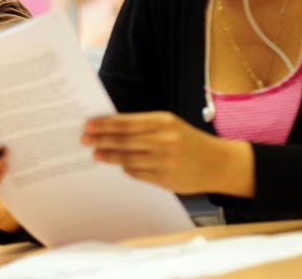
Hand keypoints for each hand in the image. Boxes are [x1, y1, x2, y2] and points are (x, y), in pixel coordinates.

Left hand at [82, 111, 254, 196]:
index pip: (126, 122)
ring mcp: (164, 161)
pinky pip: (137, 174)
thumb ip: (144, 127)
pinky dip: (126, 169)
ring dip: (108, 156)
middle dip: (100, 139)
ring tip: (95, 153)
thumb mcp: (170, 125)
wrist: (218, 163)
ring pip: (127, 158)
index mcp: (163, 121)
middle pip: (123, 140)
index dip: (104, 124)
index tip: (88, 124)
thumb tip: (111, 129)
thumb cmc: (189, 142)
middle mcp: (164, 140)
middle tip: (83, 139)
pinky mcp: (165, 179)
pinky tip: (119, 165)